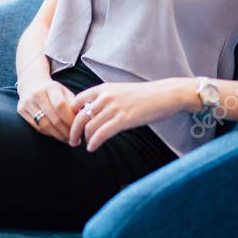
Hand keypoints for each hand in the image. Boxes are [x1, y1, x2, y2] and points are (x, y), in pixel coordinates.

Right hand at [17, 78, 78, 142]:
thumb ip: (74, 105)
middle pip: (54, 118)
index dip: (70, 121)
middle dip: (66, 132)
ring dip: (58, 136)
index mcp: (51, 87)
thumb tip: (85, 120)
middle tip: (75, 140)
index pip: (61, 106)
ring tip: (67, 140)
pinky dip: (48, 133)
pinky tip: (56, 135)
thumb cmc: (53, 91)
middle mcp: (37, 93)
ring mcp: (27, 102)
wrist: (31, 83)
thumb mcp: (64, 92)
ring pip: (44, 125)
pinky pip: (37, 127)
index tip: (79, 130)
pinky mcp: (21, 109)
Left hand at [68, 80, 183, 151]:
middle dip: (73, 131)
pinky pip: (102, 133)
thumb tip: (93, 112)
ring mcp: (114, 108)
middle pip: (79, 117)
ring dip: (84, 139)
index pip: (77, 101)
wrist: (166, 94)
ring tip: (85, 145)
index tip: (72, 126)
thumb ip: (105, 99)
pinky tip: (92, 148)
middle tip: (72, 141)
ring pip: (89, 127)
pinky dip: (94, 143)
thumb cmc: (145, 95)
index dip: (71, 115)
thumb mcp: (120, 91)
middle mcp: (105, 96)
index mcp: (103, 88)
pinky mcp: (124, 119)